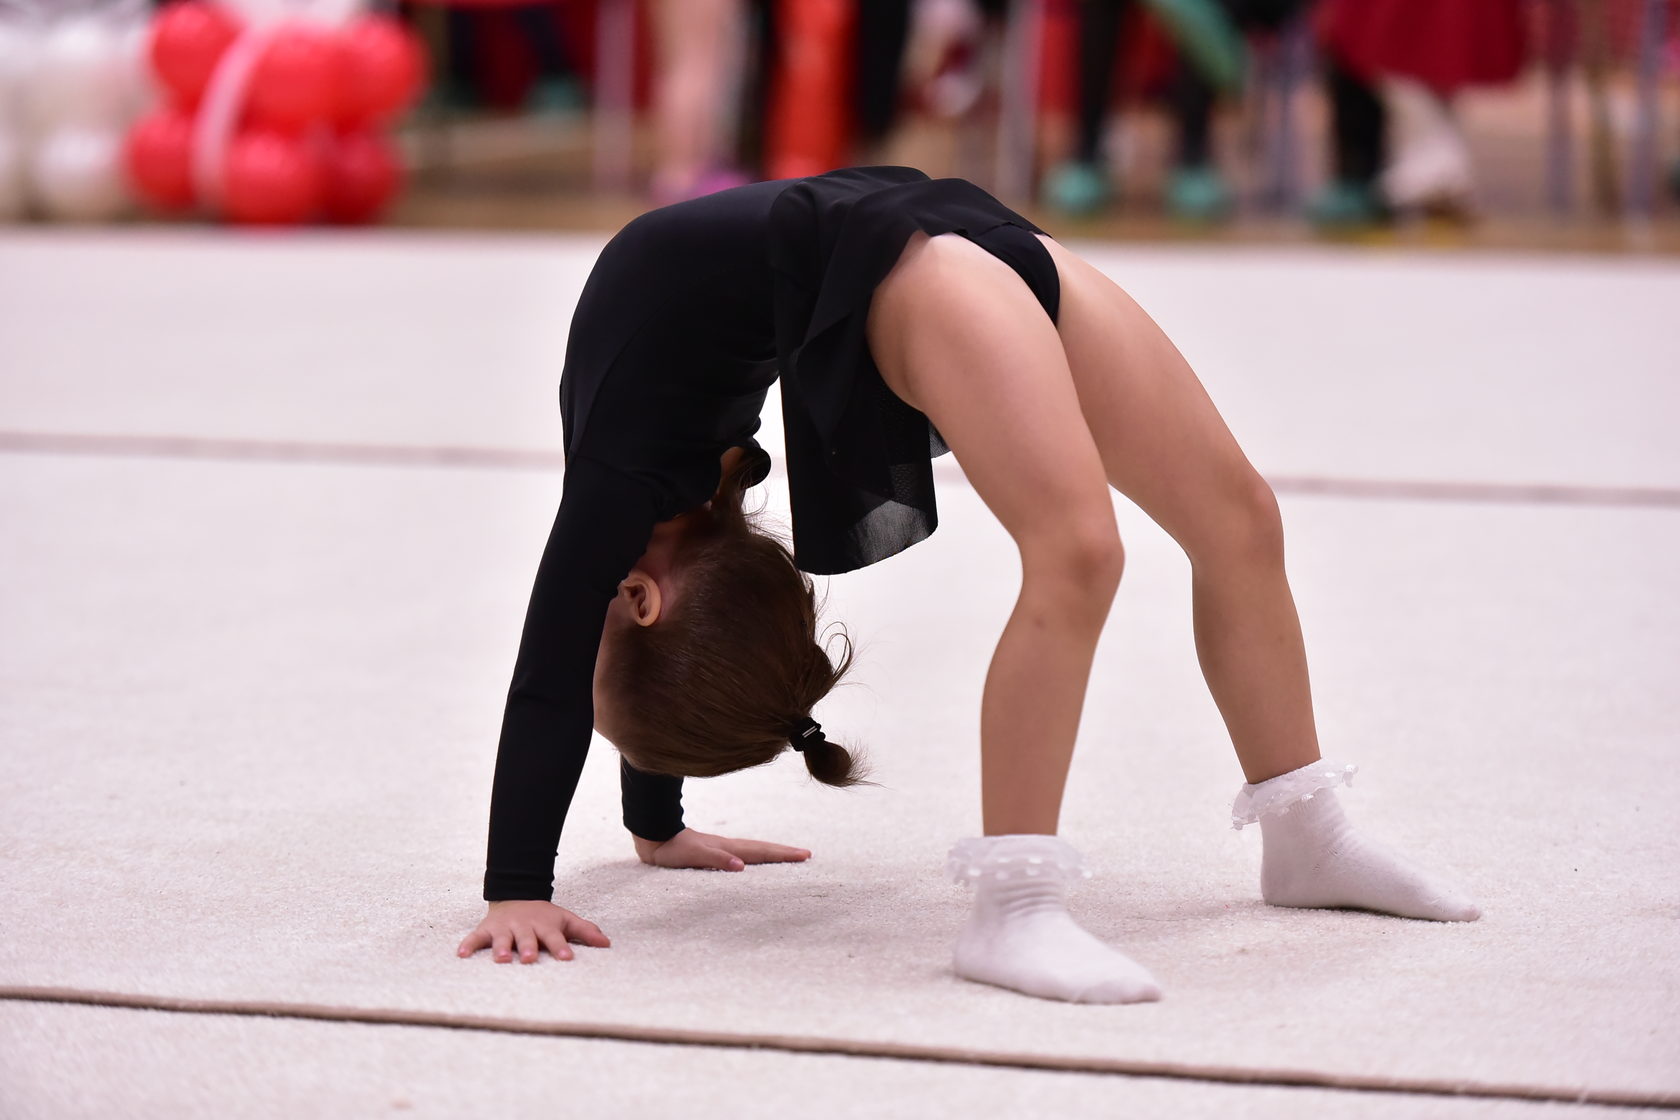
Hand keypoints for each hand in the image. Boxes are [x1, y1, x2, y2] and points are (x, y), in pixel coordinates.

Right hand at [456, 900, 609, 964]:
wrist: (516, 896)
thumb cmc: (544, 916)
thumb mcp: (565, 920)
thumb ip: (586, 932)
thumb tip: (608, 944)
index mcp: (545, 926)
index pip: (555, 937)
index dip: (561, 946)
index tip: (567, 957)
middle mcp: (524, 927)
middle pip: (527, 938)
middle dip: (529, 947)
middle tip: (530, 958)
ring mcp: (504, 928)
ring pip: (502, 939)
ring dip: (501, 948)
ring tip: (501, 959)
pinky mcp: (486, 930)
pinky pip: (475, 938)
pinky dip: (468, 945)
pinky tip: (461, 955)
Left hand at [632, 827, 811, 871]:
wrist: (654, 835)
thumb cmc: (672, 848)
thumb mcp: (693, 856)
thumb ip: (716, 859)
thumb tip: (741, 866)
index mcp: (728, 848)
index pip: (761, 852)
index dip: (782, 854)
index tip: (805, 855)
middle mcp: (729, 847)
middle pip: (762, 849)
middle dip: (784, 852)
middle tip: (806, 855)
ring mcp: (723, 848)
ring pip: (754, 850)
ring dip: (773, 853)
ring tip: (789, 856)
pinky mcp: (715, 852)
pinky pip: (743, 854)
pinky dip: (756, 856)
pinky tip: (755, 861)